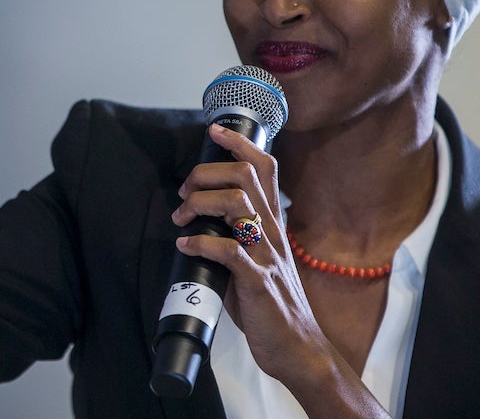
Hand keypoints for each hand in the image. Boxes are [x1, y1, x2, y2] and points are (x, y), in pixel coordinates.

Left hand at [172, 124, 386, 416]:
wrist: (297, 348)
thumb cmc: (271, 305)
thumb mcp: (257, 260)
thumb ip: (236, 236)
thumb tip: (199, 221)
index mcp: (273, 223)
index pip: (265, 168)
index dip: (240, 143)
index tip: (214, 130)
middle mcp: (273, 232)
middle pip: (244, 176)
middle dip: (205, 175)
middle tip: (184, 195)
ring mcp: (267, 255)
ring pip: (238, 204)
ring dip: (200, 203)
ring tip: (182, 219)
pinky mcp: (258, 281)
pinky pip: (228, 250)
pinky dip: (200, 243)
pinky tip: (185, 246)